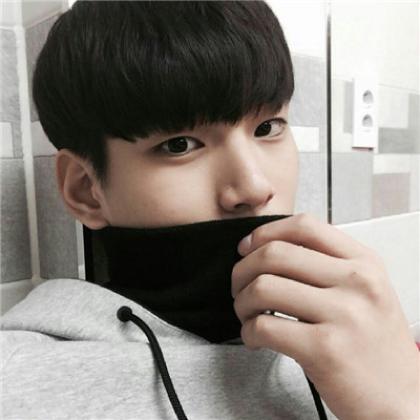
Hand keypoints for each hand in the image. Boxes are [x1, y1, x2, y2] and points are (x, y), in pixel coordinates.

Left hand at [231, 212, 418, 419]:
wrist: (403, 399)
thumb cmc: (374, 343)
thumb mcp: (365, 289)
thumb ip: (326, 264)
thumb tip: (267, 249)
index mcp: (364, 261)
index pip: (304, 226)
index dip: (265, 233)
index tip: (247, 248)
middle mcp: (357, 282)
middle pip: (275, 254)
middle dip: (242, 270)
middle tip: (240, 287)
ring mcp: (343, 315)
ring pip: (263, 287)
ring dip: (242, 302)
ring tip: (248, 315)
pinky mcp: (325, 350)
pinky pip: (264, 326)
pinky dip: (248, 331)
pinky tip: (255, 338)